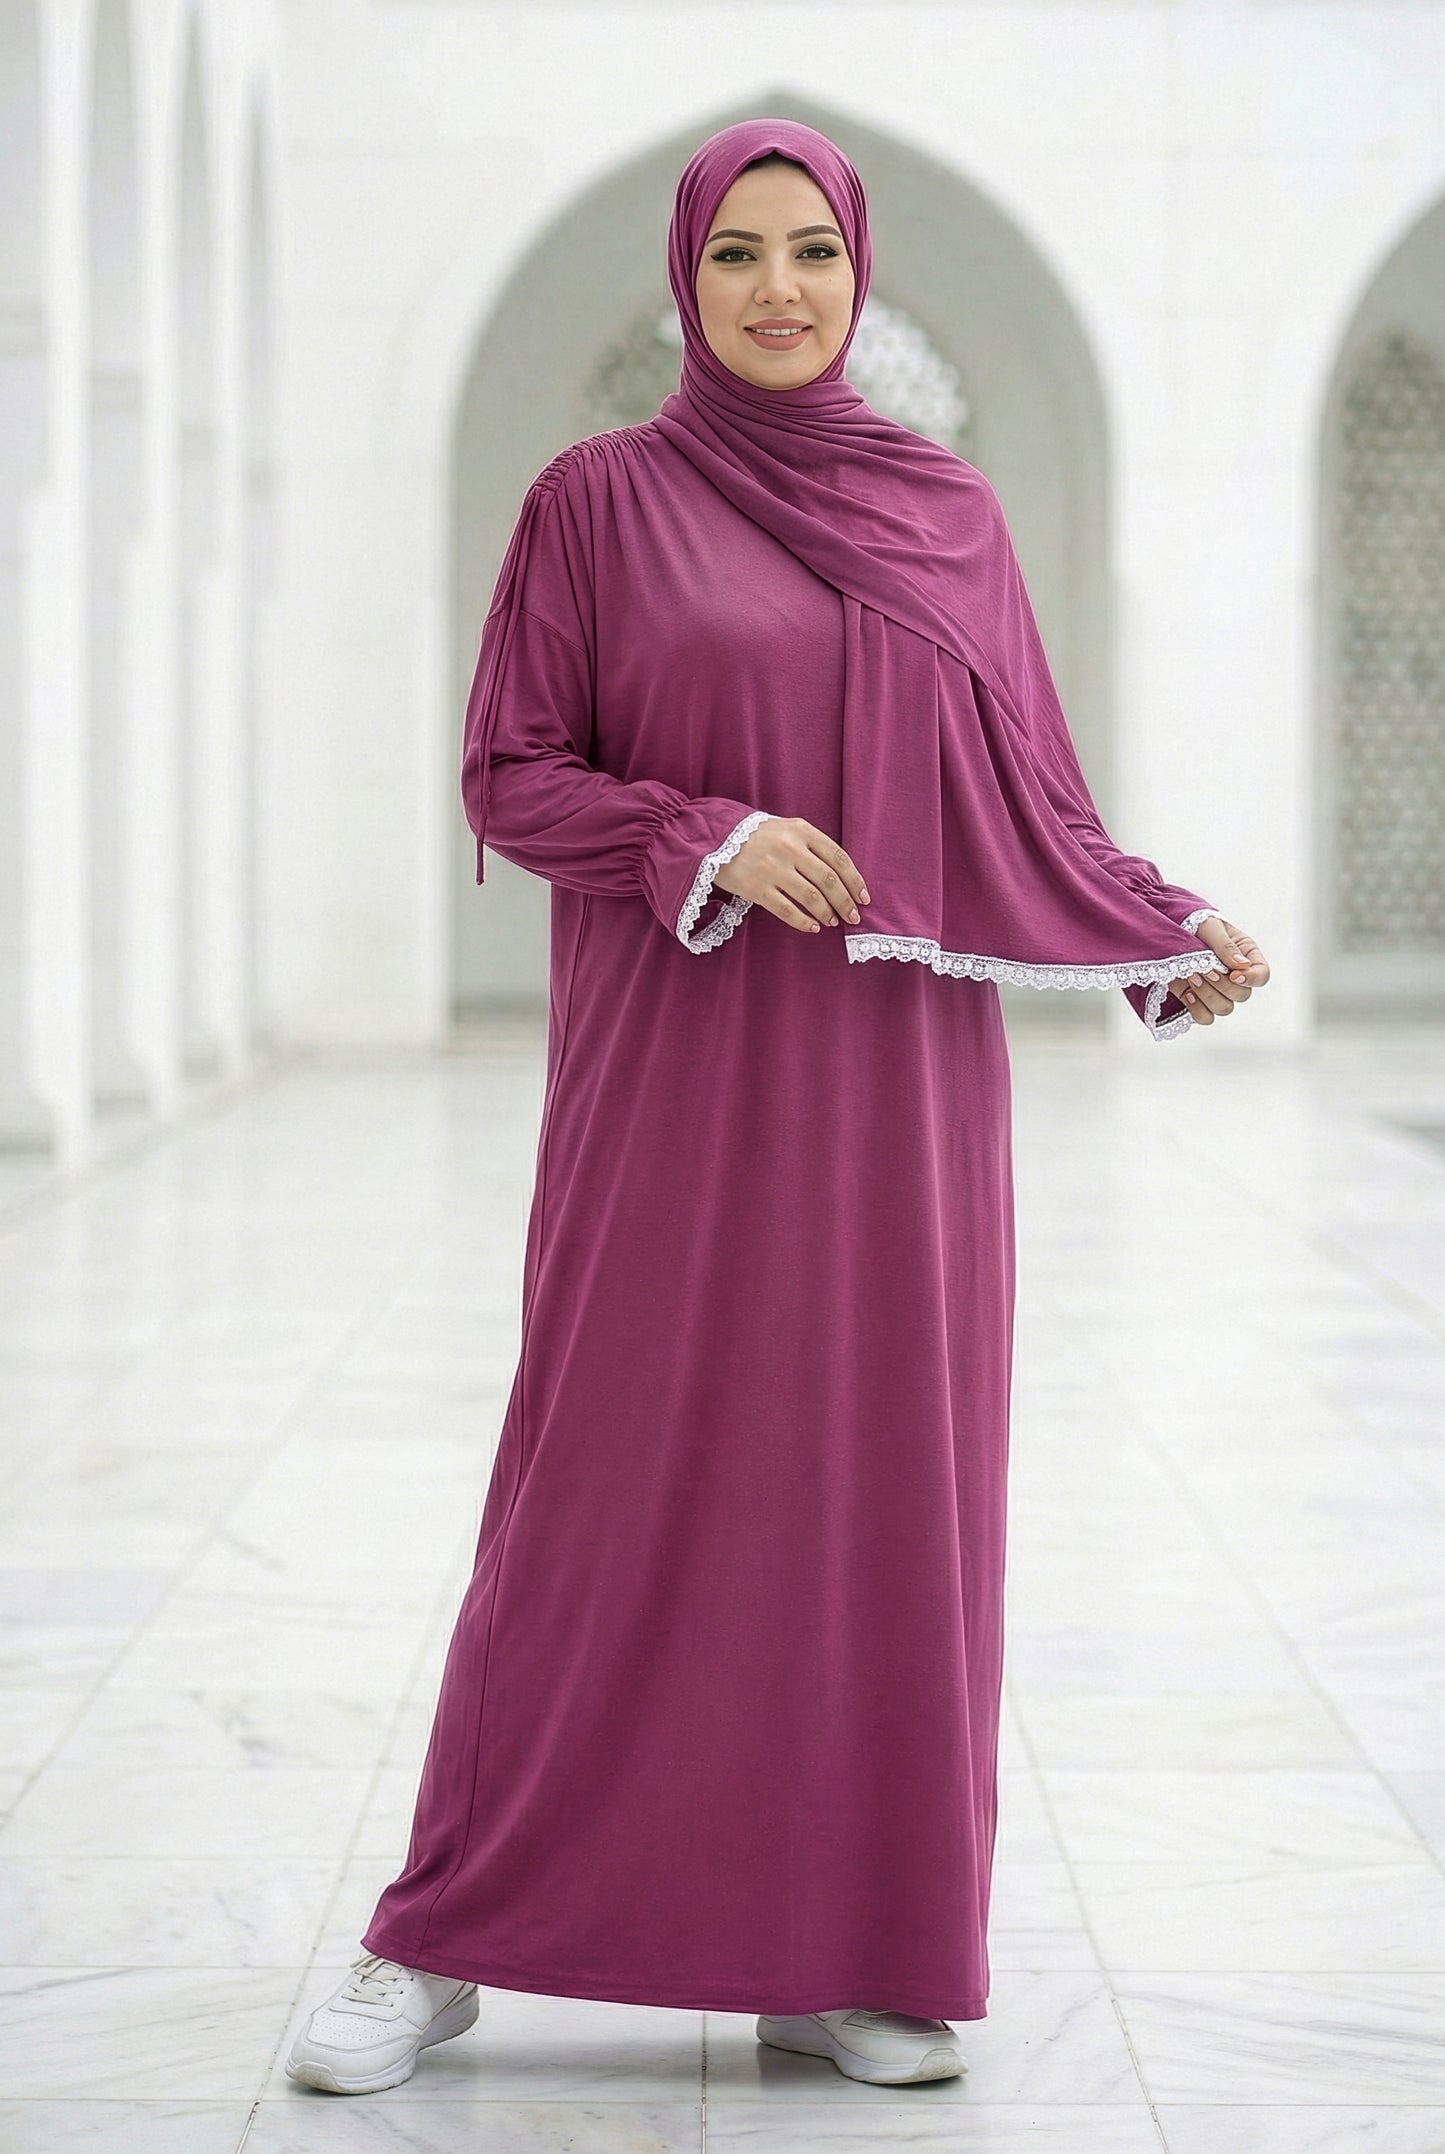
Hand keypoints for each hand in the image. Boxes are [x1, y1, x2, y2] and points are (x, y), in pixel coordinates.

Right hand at [712, 815, 868, 933]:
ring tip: (832, 922)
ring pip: (811, 897)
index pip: (838, 858)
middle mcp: (789, 848)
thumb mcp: (787, 828)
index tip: (863, 897)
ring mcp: (772, 869)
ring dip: (827, 913)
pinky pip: (786, 910)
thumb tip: (842, 876)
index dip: (855, 881)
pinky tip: (812, 927)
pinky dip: (803, 921)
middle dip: (845, 902)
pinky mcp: (756, 888)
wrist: (717, 838)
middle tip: (853, 916)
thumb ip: (813, 845)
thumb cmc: (758, 836)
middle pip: (828, 880)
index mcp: (801, 830)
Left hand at [1169, 916, 1269, 1023]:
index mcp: (1245, 955)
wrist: (1165, 932)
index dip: (1251, 979)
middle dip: (1222, 985)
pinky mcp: (1198, 1001)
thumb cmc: (1193, 924)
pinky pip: (1205, 1017)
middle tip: (1205, 970)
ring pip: (1224, 1008)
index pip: (1262, 975)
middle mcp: (1234, 976)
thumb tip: (1242, 965)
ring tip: (1191, 976)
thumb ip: (1226, 945)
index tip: (1233, 974)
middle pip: (1242, 995)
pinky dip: (1197, 1008)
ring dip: (1207, 995)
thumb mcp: (1211, 927)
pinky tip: (1187, 993)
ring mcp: (1216, 991)